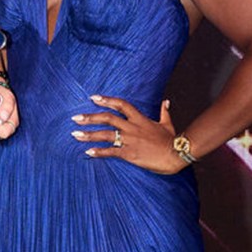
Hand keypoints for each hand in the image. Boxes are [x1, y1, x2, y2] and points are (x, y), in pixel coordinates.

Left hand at [71, 95, 187, 173]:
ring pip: (105, 134)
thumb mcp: (167, 124)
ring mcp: (130, 140)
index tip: (93, 98)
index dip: (107, 100)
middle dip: (90, 117)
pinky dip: (99, 152)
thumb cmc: (172, 141)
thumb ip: (164, 112)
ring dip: (89, 134)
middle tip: (75, 118)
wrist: (177, 154)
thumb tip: (165, 102)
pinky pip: (111, 152)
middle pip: (107, 118)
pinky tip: (88, 152)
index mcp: (140, 119)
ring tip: (75, 134)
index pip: (121, 104)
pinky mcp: (130, 154)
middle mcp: (132, 127)